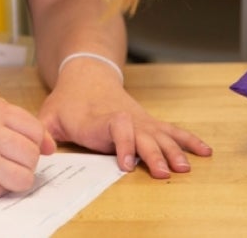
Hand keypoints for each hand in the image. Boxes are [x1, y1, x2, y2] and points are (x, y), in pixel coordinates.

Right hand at [0, 96, 56, 200]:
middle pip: (33, 152)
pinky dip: (2, 189)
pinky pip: (11, 187)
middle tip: (1, 164)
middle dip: (23, 163)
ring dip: (14, 178)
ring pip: (27, 172)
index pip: (35, 128)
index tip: (26, 153)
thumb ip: (10, 126)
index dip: (37, 145)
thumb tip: (49, 146)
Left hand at [38, 62, 210, 178]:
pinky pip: (172, 131)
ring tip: (185, 167)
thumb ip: (43, 132)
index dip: (123, 144)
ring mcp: (140, 120)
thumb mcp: (49, 114)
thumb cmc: (68, 101)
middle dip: (154, 154)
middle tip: (164, 173)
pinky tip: (205, 151)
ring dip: (174, 151)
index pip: (117, 128)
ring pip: (161, 135)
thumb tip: (41, 148)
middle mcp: (125, 118)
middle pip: (144, 134)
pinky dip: (189, 140)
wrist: (87, 74)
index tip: (126, 163)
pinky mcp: (149, 122)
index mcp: (101, 119)